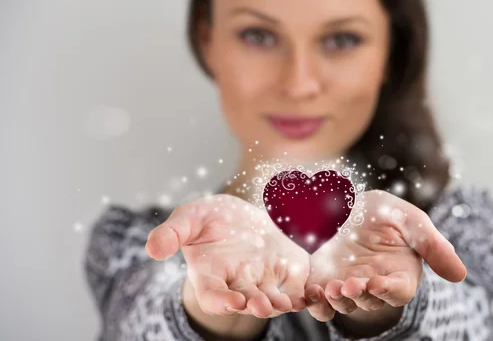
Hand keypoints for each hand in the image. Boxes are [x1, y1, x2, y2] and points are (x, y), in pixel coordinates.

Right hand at [145, 194, 308, 318]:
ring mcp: (263, 280)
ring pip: (273, 299)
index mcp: (211, 274)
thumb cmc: (209, 219)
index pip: (212, 295)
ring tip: (288, 303)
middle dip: (255, 305)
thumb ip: (172, 233)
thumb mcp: (189, 218)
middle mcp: (237, 283)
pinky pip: (297, 288)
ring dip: (280, 304)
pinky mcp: (286, 272)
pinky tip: (314, 293)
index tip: (231, 301)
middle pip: (246, 301)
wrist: (241, 214)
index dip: (220, 301)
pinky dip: (306, 295)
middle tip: (262, 305)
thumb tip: (151, 249)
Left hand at [305, 189, 466, 321]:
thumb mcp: (411, 221)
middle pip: (368, 300)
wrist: (348, 205)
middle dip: (359, 295)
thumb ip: (434, 245)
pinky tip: (311, 292)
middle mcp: (374, 284)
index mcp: (400, 274)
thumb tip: (460, 274)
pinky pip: (320, 301)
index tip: (377, 282)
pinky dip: (315, 302)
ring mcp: (348, 285)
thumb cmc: (386, 215)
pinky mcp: (325, 281)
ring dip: (336, 300)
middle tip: (349, 284)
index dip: (388, 290)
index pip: (398, 291)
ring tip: (329, 288)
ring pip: (343, 304)